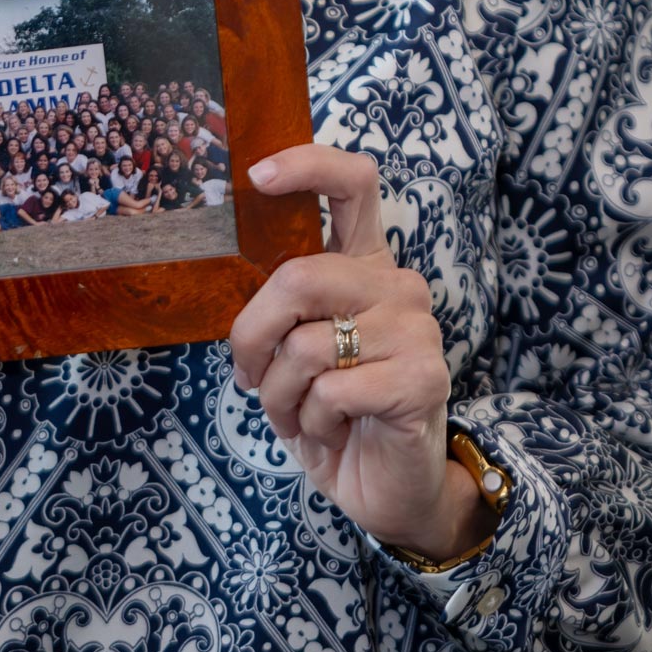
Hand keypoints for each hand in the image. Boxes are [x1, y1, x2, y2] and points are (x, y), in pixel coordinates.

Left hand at [229, 146, 490, 560]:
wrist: (387, 486)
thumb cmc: (332, 409)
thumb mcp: (294, 348)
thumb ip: (281, 305)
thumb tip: (227, 271)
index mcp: (364, 264)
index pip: (352, 183)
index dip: (306, 165)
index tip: (256, 177)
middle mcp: (396, 284)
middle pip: (300, 277)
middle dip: (254, 334)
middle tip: (250, 375)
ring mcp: (416, 329)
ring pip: (306, 345)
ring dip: (282, 394)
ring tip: (301, 413)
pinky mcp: (424, 378)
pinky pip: (332, 391)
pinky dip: (313, 420)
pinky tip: (335, 430)